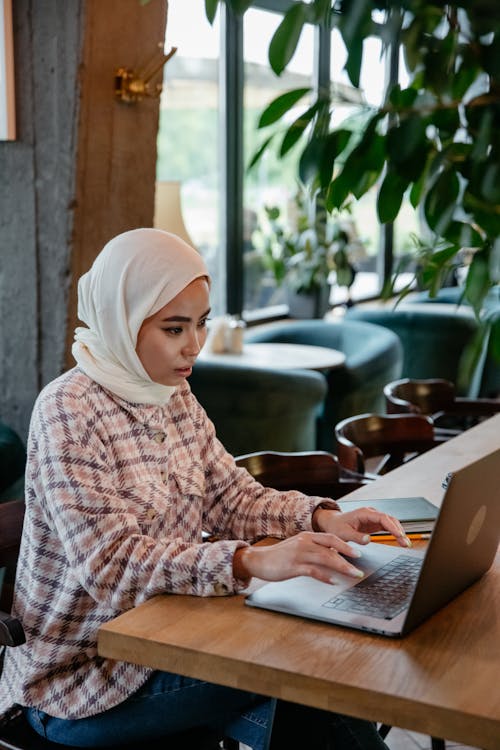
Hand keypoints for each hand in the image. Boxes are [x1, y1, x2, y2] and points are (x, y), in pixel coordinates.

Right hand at [233, 531, 365, 585]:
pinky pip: (313, 571)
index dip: (345, 544)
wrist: (258, 560)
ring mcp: (299, 554)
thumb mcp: (298, 548)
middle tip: (360, 563)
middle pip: (331, 546)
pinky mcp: (293, 566)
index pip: (330, 537)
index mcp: (306, 536)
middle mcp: (304, 542)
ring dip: (342, 567)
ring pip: (325, 558)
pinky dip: (325, 576)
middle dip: (348, 554)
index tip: (358, 552)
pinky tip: (333, 581)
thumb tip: (333, 556)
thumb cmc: (279, 556)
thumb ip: (314, 550)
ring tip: (353, 574)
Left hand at [312, 506, 410, 547]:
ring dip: (399, 532)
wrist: (333, 523)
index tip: (399, 535)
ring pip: (391, 523)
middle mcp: (371, 513)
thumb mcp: (344, 533)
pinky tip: (400, 541)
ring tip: (406, 544)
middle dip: (399, 531)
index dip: (392, 527)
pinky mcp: (374, 524)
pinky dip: (395, 534)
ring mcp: (374, 518)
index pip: (382, 518)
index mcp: (364, 513)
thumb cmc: (337, 526)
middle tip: (405, 543)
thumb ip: (356, 536)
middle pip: (390, 520)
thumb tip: (368, 540)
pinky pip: (388, 527)